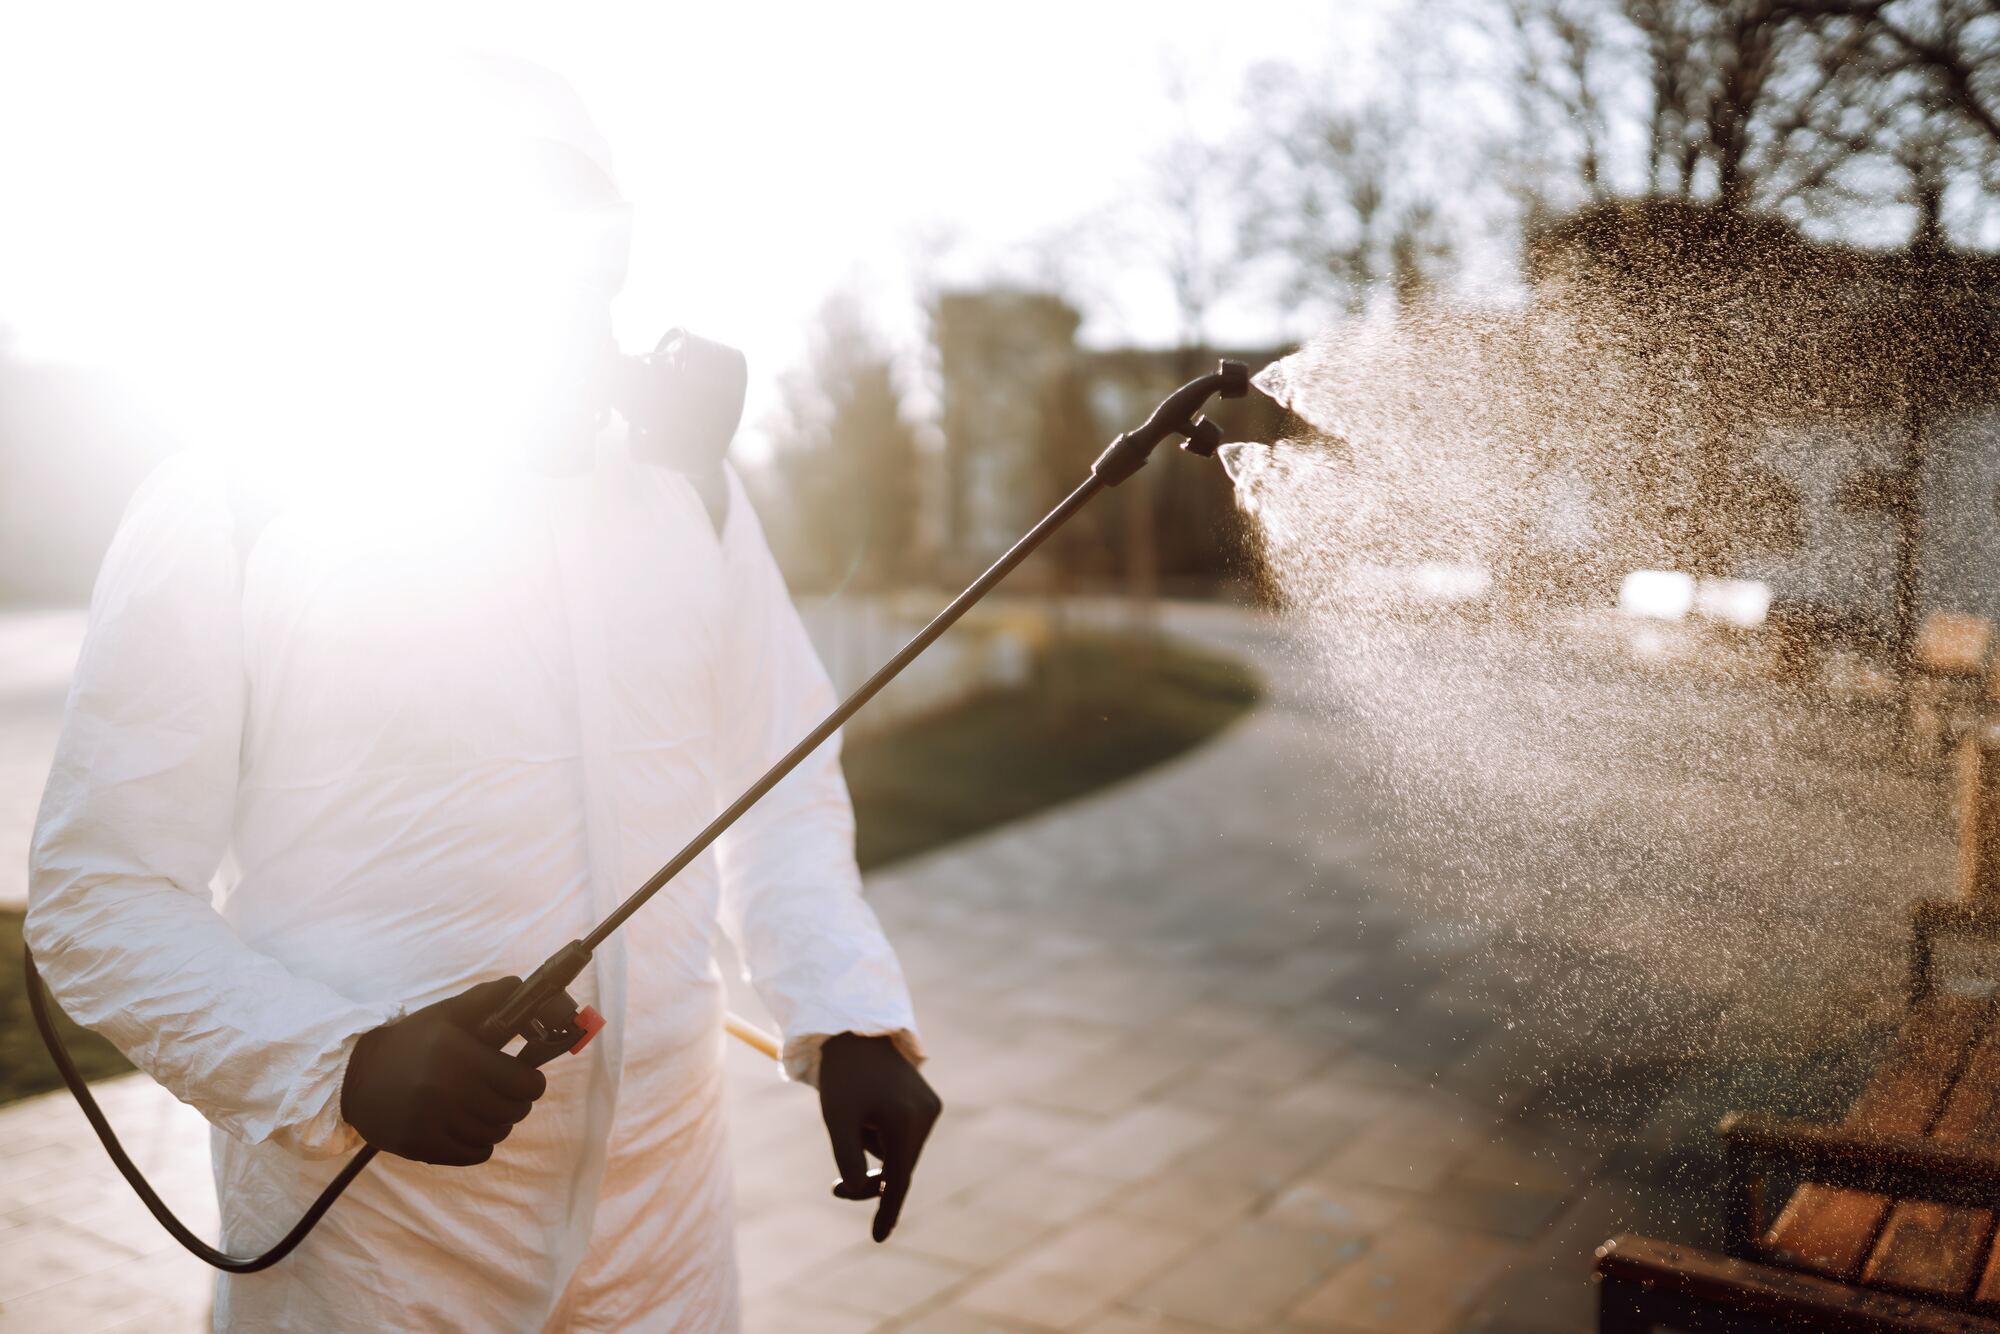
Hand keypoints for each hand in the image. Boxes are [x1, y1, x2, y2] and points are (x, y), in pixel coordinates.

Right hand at [341, 977, 547, 1165]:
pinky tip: (469, 1128)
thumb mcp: (444, 1015)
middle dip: (517, 1102)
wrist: (354, 1077)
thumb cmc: (409, 1044)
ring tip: (485, 1110)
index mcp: (456, 1054)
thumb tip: (517, 984)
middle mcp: (444, 1089)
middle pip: (513, 1111)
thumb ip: (483, 999)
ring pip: (495, 1134)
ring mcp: (431, 1121)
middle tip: (506, 1095)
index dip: (532, 1082)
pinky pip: (474, 1155)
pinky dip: (480, 1145)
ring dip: (498, 1124)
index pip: (523, 1083)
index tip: (526, 1079)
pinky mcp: (420, 1146)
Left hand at [818, 1033, 940, 1241]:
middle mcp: (926, 1115)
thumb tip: (865, 1192)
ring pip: (900, 1153)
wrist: (855, 1033)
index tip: (878, 1237)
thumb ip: (849, 1161)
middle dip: (870, 1178)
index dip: (886, 1211)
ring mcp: (931, 1108)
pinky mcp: (929, 1104)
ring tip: (856, 1116)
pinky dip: (884, 1138)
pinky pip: (904, 1137)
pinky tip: (869, 1110)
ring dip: (875, 1151)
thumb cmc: (842, 1077)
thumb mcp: (837, 1121)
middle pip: (899, 1168)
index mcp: (904, 1121)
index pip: (898, 1180)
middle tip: (835, 1186)